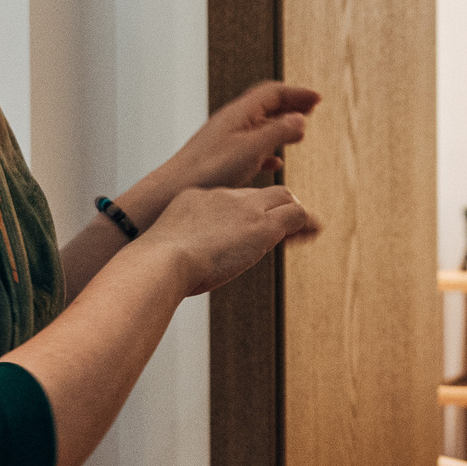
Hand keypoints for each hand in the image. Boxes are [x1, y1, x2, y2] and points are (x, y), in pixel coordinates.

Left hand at [110, 82, 319, 231]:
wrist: (172, 191)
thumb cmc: (207, 170)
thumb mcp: (251, 149)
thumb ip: (277, 132)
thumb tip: (300, 119)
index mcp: (238, 114)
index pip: (273, 93)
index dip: (297, 94)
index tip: (318, 99)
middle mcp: (231, 123)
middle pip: (266, 106)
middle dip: (291, 106)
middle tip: (312, 110)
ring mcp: (224, 141)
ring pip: (259, 127)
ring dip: (281, 127)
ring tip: (298, 133)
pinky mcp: (220, 161)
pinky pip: (250, 148)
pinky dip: (268, 150)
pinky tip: (274, 164)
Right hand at [140, 185, 320, 295]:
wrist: (162, 261)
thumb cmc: (155, 266)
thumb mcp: (162, 248)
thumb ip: (175, 250)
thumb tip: (174, 272)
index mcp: (197, 198)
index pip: (230, 198)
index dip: (243, 212)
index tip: (246, 226)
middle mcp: (223, 196)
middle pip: (258, 193)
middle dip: (271, 206)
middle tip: (281, 223)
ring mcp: (244, 209)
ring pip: (281, 197)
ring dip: (291, 211)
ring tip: (302, 225)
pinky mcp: (262, 227)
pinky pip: (295, 214)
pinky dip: (304, 222)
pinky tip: (311, 231)